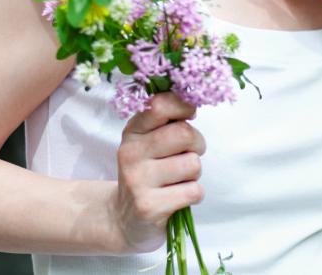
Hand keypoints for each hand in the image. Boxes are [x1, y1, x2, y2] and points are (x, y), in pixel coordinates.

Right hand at [108, 92, 206, 253]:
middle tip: (188, 154)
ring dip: (194, 173)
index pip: (160, 105)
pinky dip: (193, 194)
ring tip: (177, 179)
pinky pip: (194, 191)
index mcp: (132, 132)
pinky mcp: (149, 207)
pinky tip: (176, 197)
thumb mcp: (148, 142)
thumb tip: (192, 100)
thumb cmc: (149, 173)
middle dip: (197, 144)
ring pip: (193, 164)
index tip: (189, 115)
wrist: (124, 220)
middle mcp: (131, 153)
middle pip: (184, 134)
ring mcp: (138, 181)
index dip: (184, 106)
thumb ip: (167, 121)